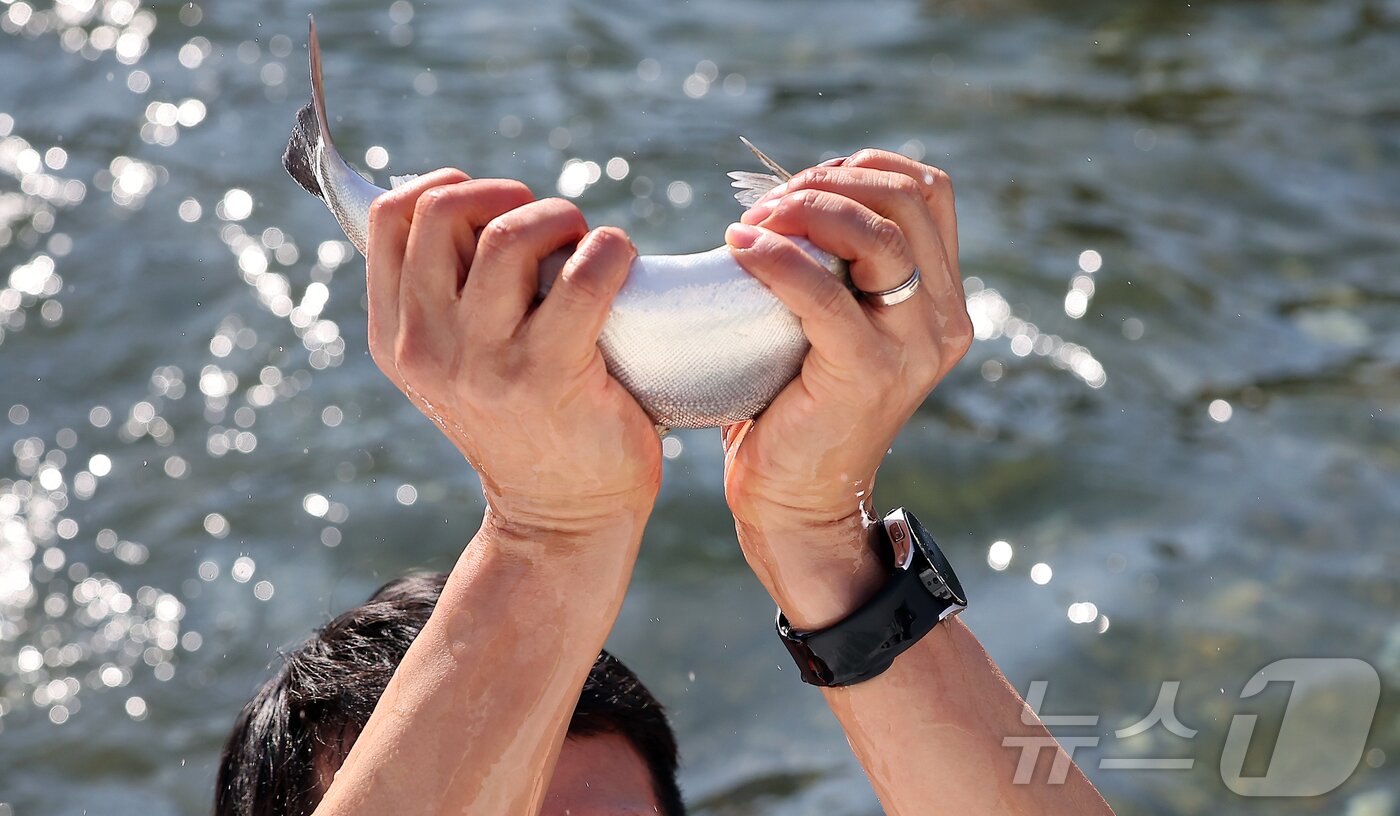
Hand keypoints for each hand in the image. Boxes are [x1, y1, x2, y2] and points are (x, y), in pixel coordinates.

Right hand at [365, 170, 662, 541]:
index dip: (447, 186)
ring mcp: (483, 361)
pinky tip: (620, 263)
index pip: (391, 216)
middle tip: (550, 227)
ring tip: (585, 245)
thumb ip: (449, 294)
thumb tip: (469, 198)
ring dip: (560, 218)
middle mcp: (426, 345)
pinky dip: (610, 250)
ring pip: (509, 234)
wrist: (562, 518)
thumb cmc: (526, 421)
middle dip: (506, 194)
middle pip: (442, 209)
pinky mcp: (548, 373)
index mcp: (395, 336)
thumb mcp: (458, 363)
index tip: (493, 205)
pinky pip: (583, 274)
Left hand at [721, 150, 971, 625]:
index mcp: (940, 299)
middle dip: (827, 183)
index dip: (859, 168)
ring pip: (878, 235)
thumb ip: (835, 269)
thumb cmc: (794, 408)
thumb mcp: (830, 324)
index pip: (925, 190)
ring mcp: (913, 347)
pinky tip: (738, 251)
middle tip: (766, 208)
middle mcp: (942, 319)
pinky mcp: (868, 373)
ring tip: (750, 227)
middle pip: (906, 198)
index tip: (796, 190)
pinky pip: (823, 293)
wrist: (795, 504)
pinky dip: (777, 259)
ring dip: (805, 211)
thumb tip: (784, 200)